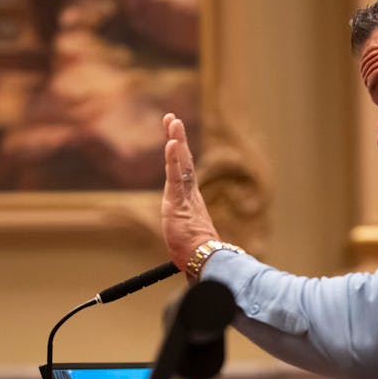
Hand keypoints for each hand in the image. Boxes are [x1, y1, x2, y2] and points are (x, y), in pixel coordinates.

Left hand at [160, 114, 219, 271]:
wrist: (206, 260)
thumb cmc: (198, 255)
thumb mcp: (187, 241)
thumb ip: (186, 238)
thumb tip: (184, 251)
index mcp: (191, 201)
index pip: (183, 172)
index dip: (178, 153)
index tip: (173, 137)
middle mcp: (190, 195)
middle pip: (183, 161)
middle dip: (177, 138)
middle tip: (172, 118)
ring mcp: (185, 197)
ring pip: (181, 163)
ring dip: (176, 140)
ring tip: (172, 121)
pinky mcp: (179, 202)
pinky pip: (176, 176)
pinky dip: (173, 158)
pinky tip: (171, 142)